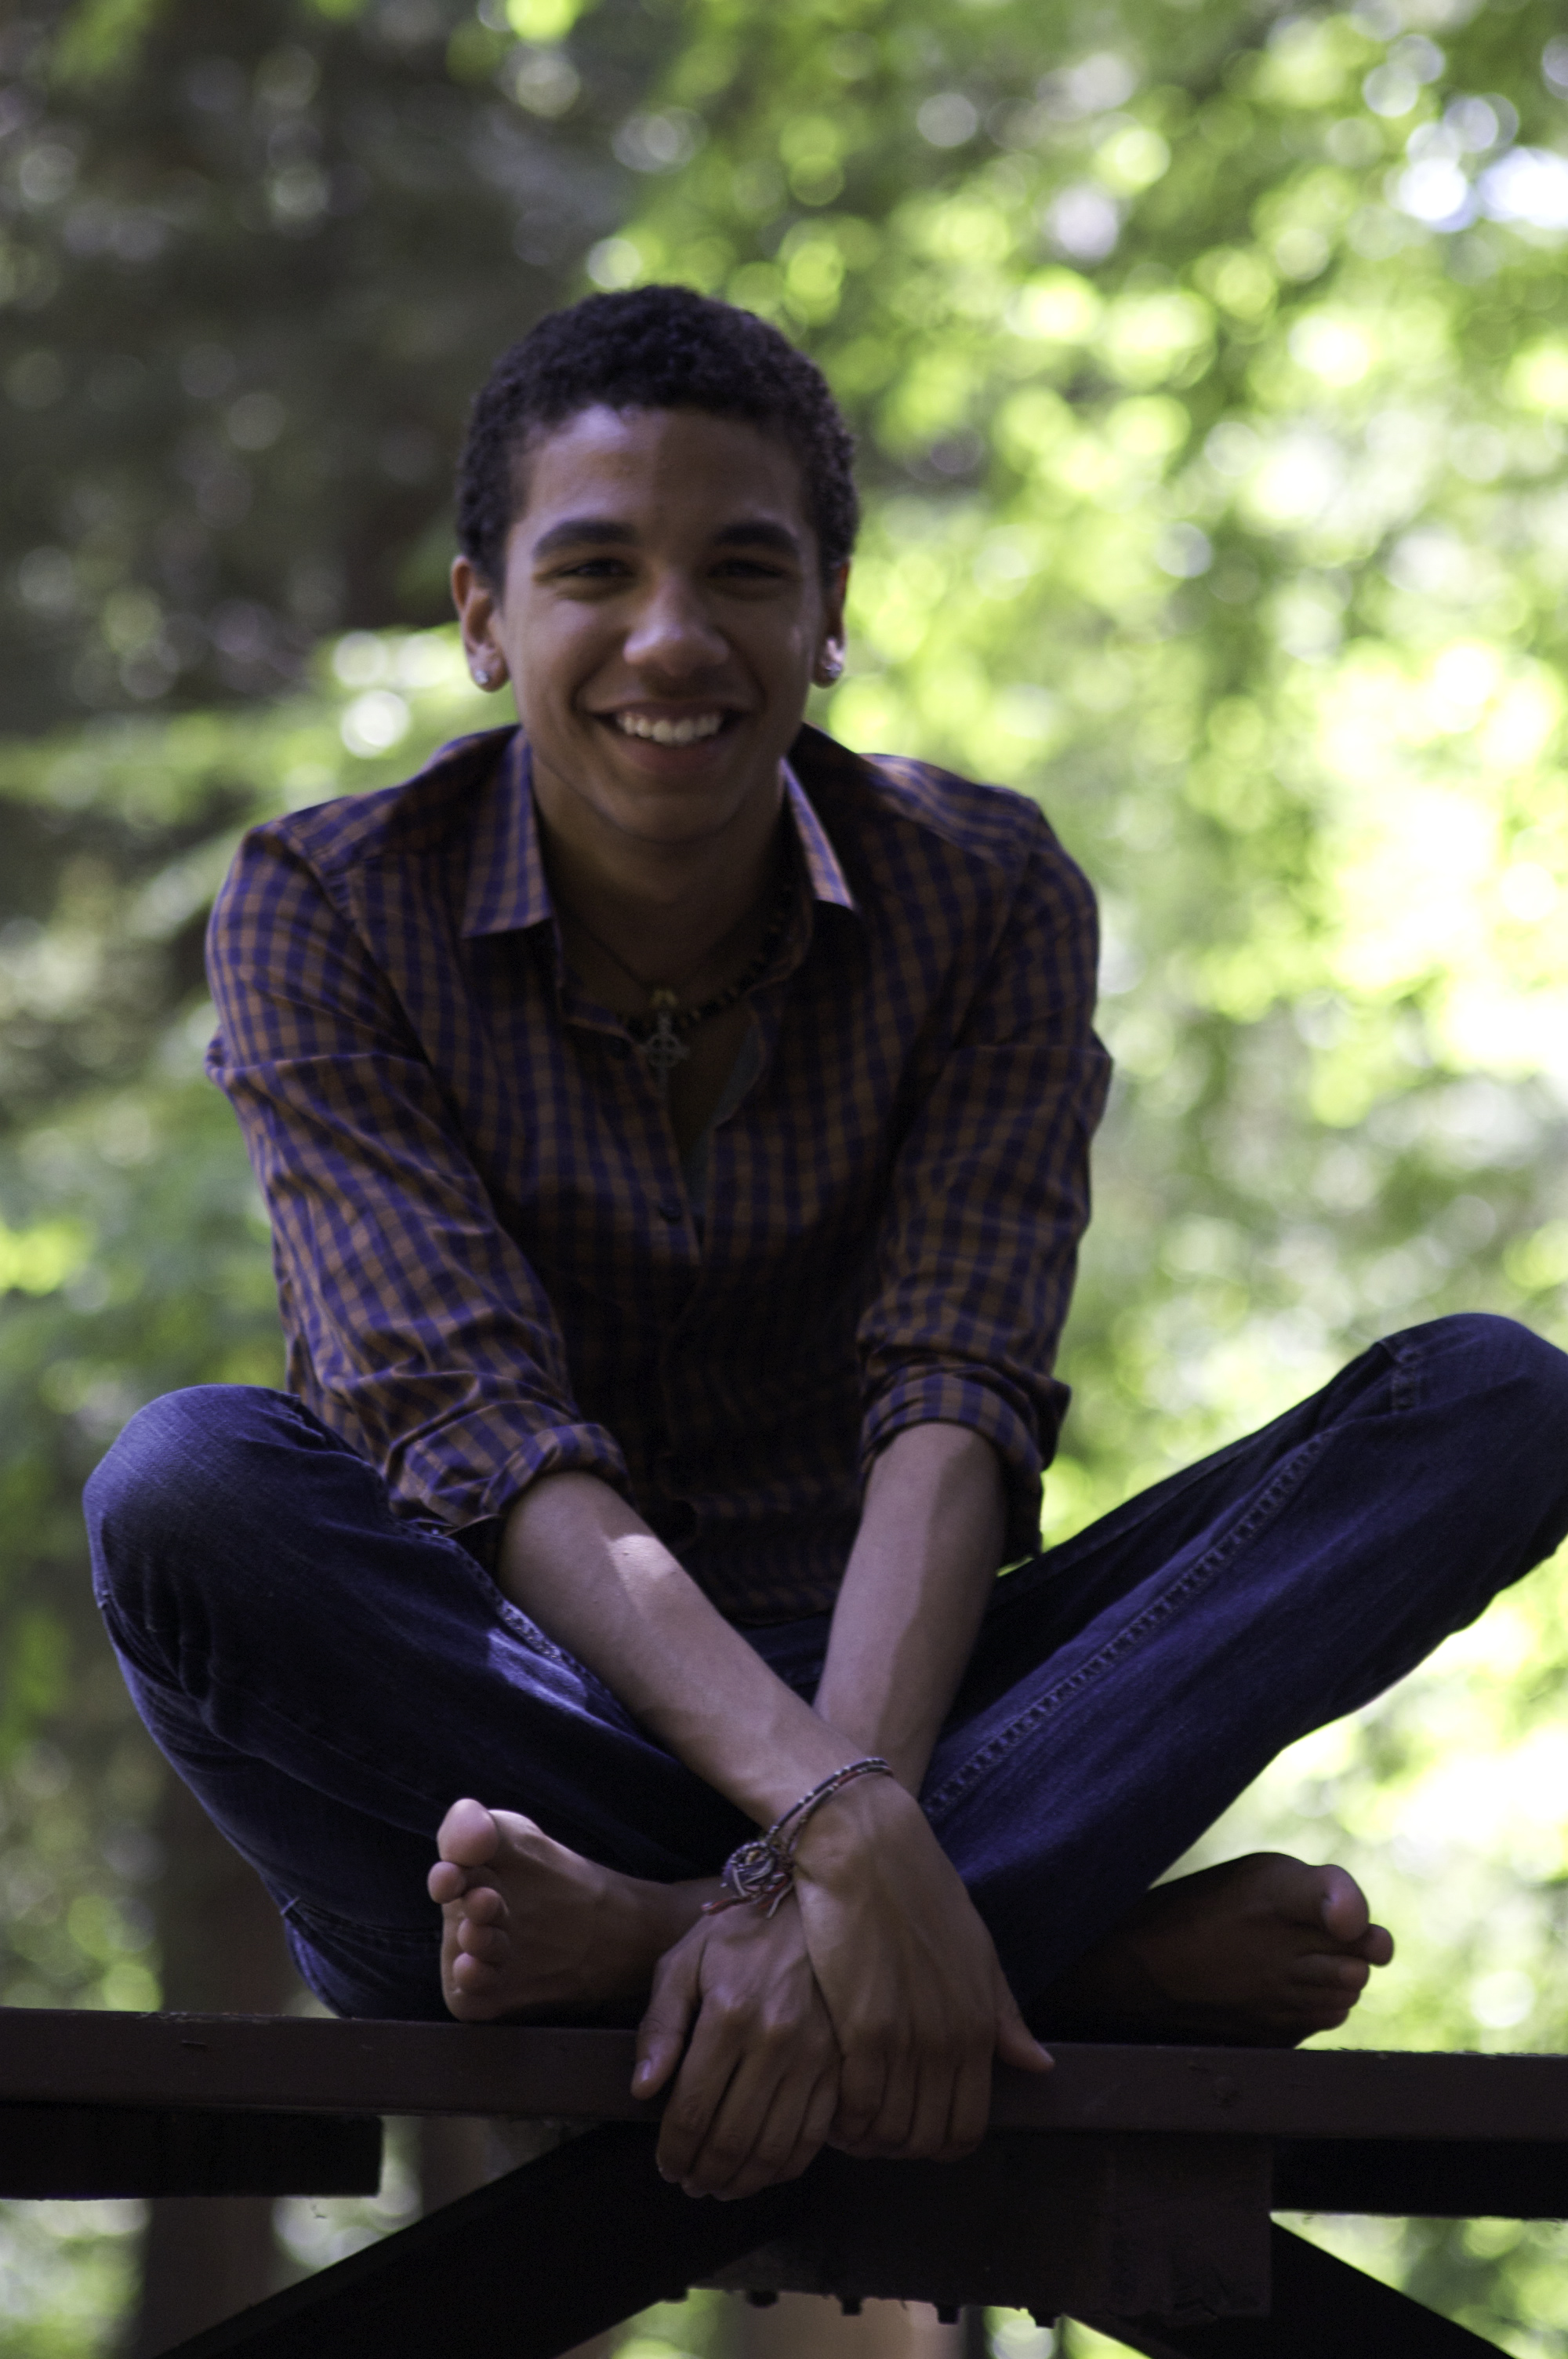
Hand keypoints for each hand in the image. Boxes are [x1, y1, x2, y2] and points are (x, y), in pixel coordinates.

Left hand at [632, 1897, 840, 2199]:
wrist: (809, 1906)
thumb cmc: (740, 1934)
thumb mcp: (684, 1961)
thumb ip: (661, 2025)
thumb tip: (644, 2089)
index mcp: (728, 2014)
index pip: (693, 2109)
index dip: (674, 2151)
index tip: (665, 2165)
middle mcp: (774, 2039)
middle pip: (732, 2138)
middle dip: (703, 2173)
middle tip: (689, 2182)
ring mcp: (815, 2055)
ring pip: (774, 2148)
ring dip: (742, 2181)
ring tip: (721, 2185)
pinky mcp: (841, 2063)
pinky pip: (815, 2135)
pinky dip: (787, 2166)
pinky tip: (765, 2168)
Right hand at [791, 1776, 1050, 2160]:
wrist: (870, 1845)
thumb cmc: (920, 1889)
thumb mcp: (975, 1948)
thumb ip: (1003, 2013)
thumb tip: (1039, 2064)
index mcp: (979, 2025)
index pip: (966, 2127)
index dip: (934, 2143)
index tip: (906, 2129)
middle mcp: (950, 2041)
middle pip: (925, 2139)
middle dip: (895, 2144)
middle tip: (867, 2127)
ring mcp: (909, 2039)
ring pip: (889, 2133)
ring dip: (864, 2136)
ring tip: (844, 2117)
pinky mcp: (863, 2029)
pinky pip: (857, 2108)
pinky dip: (841, 2117)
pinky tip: (828, 2099)